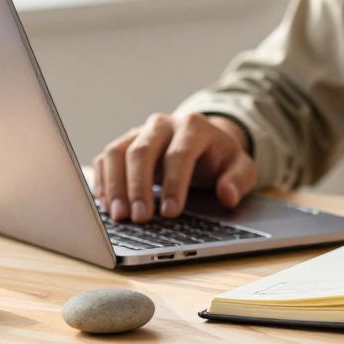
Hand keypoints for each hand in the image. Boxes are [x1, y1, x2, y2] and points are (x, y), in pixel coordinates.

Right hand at [93, 112, 255, 223]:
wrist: (205, 141)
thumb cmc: (221, 158)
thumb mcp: (241, 167)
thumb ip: (238, 180)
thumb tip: (227, 195)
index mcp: (194, 127)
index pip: (179, 154)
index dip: (174, 184)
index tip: (171, 213)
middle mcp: (163, 125)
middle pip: (142, 150)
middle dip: (138, 186)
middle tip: (140, 218)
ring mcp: (139, 132)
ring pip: (117, 152)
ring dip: (115, 185)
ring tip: (118, 216)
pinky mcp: (124, 144)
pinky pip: (105, 159)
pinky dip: (103, 181)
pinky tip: (107, 205)